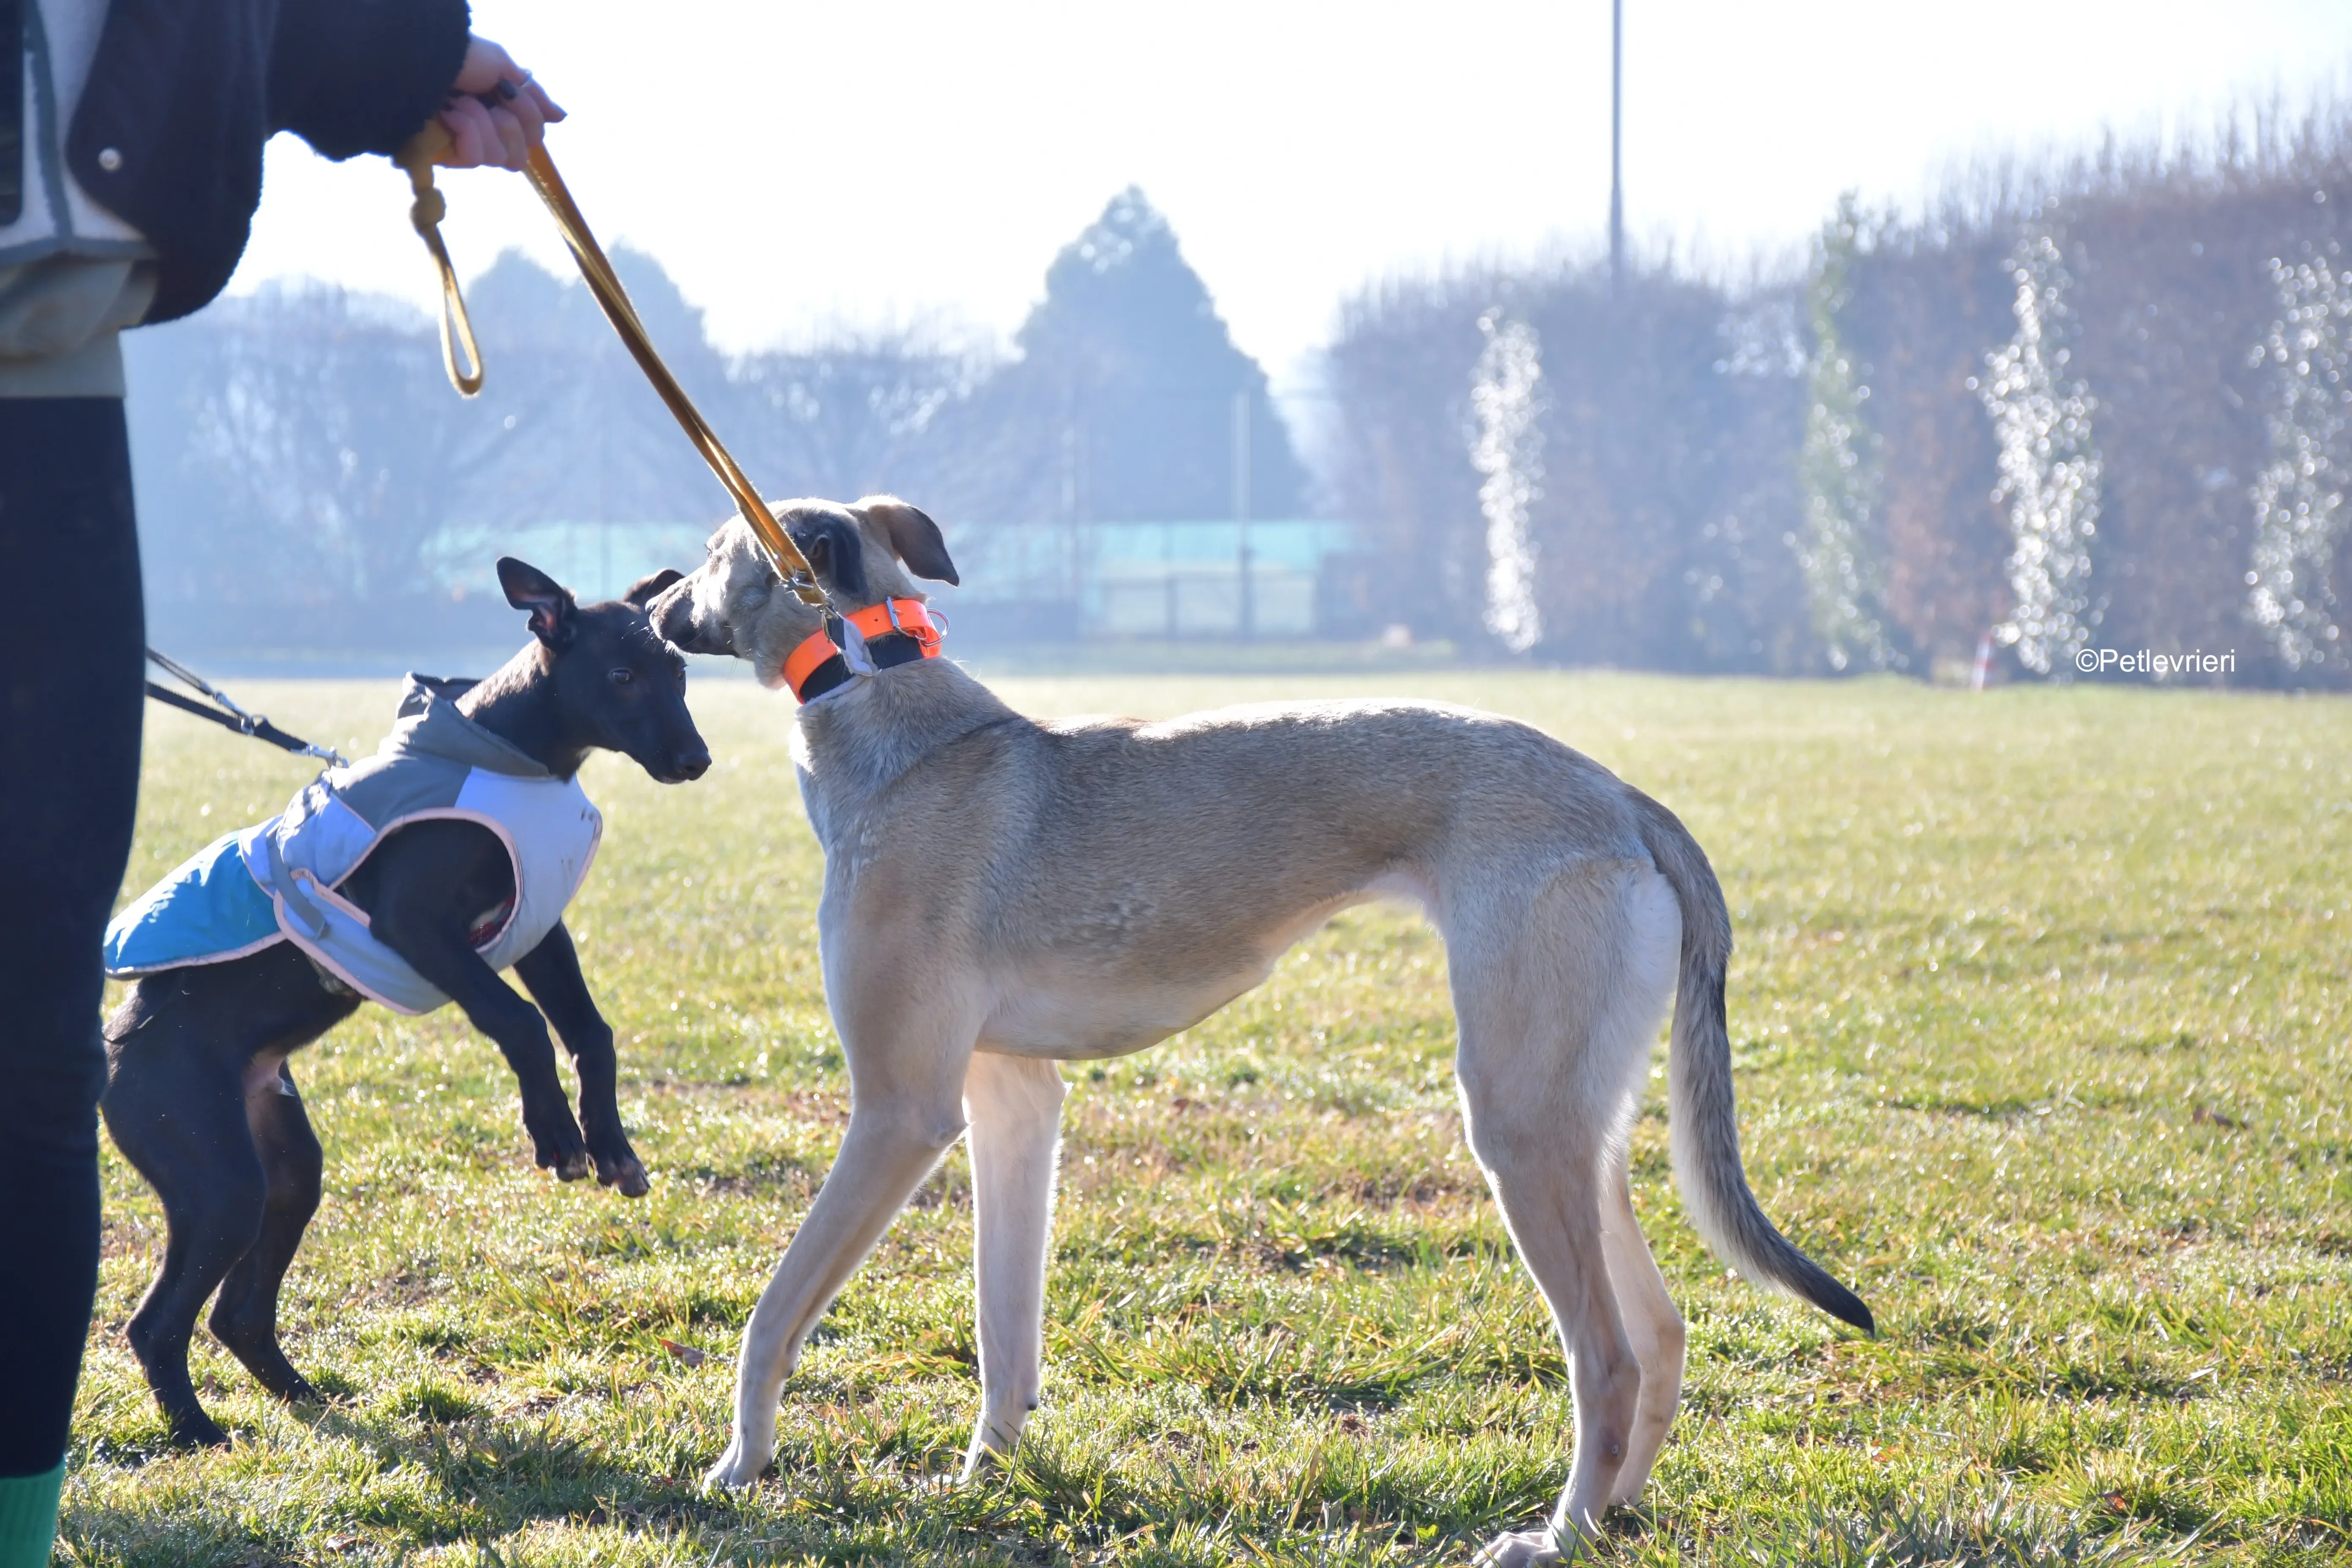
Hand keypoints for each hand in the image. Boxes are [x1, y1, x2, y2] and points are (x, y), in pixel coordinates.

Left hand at [436, 37, 565, 170]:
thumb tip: (561, 117)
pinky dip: (466, 130)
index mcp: (498, 110)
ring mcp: (464, 147)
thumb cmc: (460, 57)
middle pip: (520, 155)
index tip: (508, 90)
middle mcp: (484, 132)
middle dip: (510, 122)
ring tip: (459, 100)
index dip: (528, 115)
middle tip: (489, 97)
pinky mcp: (446, 156)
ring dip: (483, 121)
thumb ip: (533, 96)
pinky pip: (476, 158)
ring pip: (500, 157)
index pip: (532, 135)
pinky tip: (448, 113)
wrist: (422, 59)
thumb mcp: (503, 67)